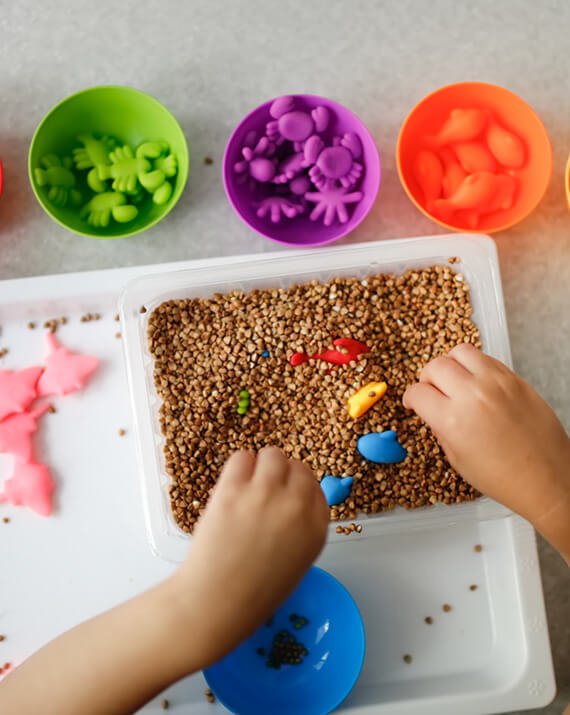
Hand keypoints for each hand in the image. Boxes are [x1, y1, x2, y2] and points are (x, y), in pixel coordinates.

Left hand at [171, 447, 328, 665]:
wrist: (216, 604)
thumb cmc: (253, 594)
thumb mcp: (295, 563)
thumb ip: (301, 529)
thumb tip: (290, 503)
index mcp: (315, 528)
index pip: (316, 488)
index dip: (299, 489)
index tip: (287, 495)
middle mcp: (295, 506)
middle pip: (297, 468)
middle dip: (283, 476)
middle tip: (266, 490)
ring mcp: (264, 494)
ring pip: (272, 455)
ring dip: (263, 466)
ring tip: (249, 484)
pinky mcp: (232, 489)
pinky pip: (242, 457)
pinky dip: (239, 466)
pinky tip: (233, 484)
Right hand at [403, 344, 569, 556]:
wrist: (547, 479)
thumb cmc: (505, 478)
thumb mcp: (458, 460)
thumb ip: (441, 428)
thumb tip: (433, 410)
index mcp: (452, 420)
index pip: (418, 392)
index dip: (411, 398)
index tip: (414, 401)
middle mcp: (473, 395)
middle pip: (435, 366)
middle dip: (427, 378)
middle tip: (432, 390)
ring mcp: (496, 384)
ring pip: (460, 352)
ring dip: (451, 364)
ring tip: (454, 380)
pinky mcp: (515, 380)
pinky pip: (487, 359)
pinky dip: (475, 366)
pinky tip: (477, 383)